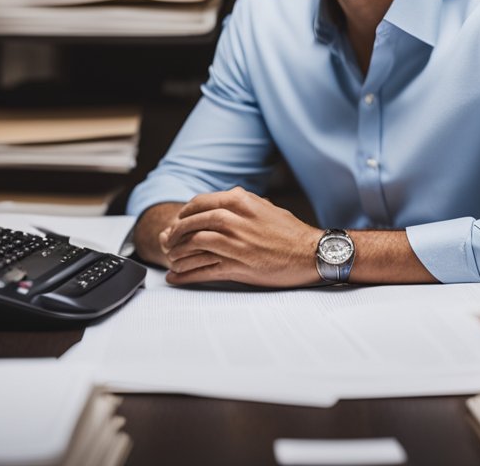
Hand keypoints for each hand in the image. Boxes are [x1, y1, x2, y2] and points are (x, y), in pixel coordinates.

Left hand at [160, 187, 320, 287]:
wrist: (310, 253)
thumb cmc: (290, 232)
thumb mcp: (264, 207)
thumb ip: (241, 204)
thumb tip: (220, 204)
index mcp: (240, 201)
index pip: (199, 204)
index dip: (184, 214)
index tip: (178, 222)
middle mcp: (233, 220)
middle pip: (191, 224)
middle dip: (175, 233)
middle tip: (169, 241)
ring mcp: (234, 244)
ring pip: (193, 245)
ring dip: (177, 253)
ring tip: (172, 259)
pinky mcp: (236, 266)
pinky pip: (202, 269)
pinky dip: (185, 274)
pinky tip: (175, 277)